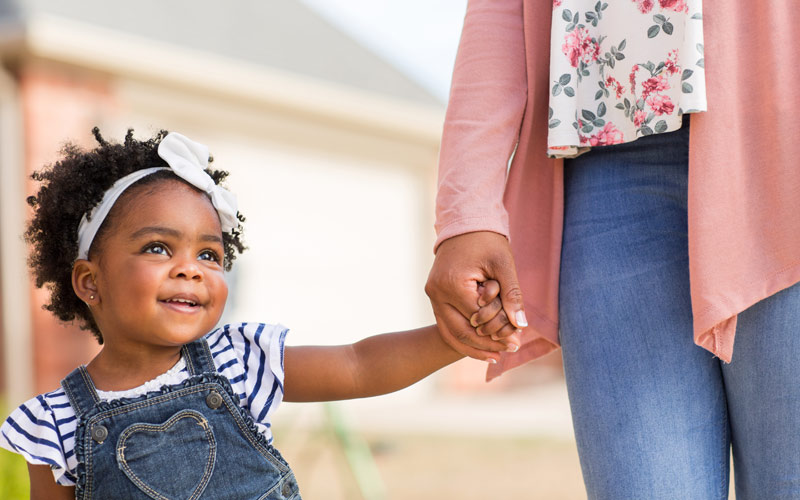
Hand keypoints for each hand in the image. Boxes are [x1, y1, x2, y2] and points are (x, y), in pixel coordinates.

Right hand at [425, 231, 526, 362]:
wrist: (463, 223)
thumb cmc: (486, 241)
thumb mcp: (503, 264)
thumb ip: (512, 295)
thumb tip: (520, 325)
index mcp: (452, 284)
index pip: (478, 319)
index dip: (499, 331)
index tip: (517, 341)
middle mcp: (436, 293)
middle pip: (462, 331)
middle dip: (487, 345)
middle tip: (509, 352)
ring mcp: (432, 296)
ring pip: (451, 333)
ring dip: (473, 347)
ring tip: (496, 357)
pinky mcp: (434, 297)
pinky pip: (447, 325)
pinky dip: (463, 337)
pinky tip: (481, 349)